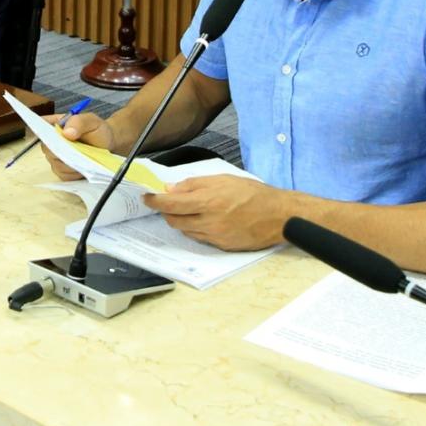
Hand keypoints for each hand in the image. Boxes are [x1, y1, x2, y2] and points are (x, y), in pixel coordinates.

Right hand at [40, 111, 114, 181]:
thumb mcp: (92, 121)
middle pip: (48, 149)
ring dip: (70, 164)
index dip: (40, 131)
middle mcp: (53, 142)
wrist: (108, 145)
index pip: (40, 126)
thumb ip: (79, 122)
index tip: (53, 136)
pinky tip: (84, 169)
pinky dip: (74, 174)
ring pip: (56, 164)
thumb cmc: (98, 131)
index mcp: (56, 125)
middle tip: (76, 151)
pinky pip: (64, 175)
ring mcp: (57, 158)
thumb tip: (67, 132)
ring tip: (84, 160)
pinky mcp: (64, 171)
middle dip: (61, 152)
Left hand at [143, 175, 288, 251]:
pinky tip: (205, 220)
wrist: (278, 216)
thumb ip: (195, 184)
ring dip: (181, 220)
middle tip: (168, 203)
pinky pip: (200, 238)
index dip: (154, 202)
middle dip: (167, 211)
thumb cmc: (254, 194)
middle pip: (173, 220)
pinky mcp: (221, 246)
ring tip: (191, 210)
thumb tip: (173, 188)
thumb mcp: (223, 179)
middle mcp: (209, 221)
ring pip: (185, 230)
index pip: (170, 204)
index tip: (147, 198)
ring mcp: (215, 236)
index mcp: (208, 201)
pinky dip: (196, 229)